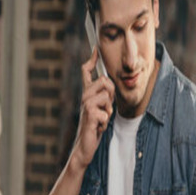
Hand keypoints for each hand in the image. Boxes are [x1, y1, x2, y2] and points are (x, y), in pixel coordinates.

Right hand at [71, 45, 114, 171]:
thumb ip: (104, 96)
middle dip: (111, 94)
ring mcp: (85, 105)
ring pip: (107, 96)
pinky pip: (106, 112)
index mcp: (87, 93)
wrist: (85, 145)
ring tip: (101, 119)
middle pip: (105, 81)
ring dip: (109, 110)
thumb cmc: (94, 127)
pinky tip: (99, 126)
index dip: (92, 59)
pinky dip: (106, 121)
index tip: (96, 48)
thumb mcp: (101, 109)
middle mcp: (84, 96)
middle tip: (106, 109)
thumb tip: (107, 81)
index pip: (87, 72)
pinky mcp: (89, 115)